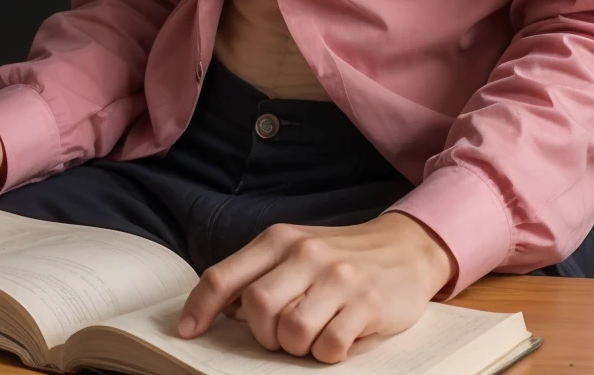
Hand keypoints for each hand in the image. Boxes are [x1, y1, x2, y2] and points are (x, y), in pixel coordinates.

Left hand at [176, 210, 456, 362]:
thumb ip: (259, 274)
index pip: (224, 276)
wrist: (405, 247)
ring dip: (299, 347)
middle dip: (264, 335)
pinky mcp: (367, 302)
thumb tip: (218, 311)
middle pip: (257, 309)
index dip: (199, 308)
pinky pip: (329, 347)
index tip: (187, 333)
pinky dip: (329, 353)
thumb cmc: (341, 257)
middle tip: (283, 334)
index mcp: (280, 239)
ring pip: (292, 332)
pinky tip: (341, 338)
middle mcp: (306, 252)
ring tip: (316, 332)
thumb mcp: (296, 251)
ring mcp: (338, 276)